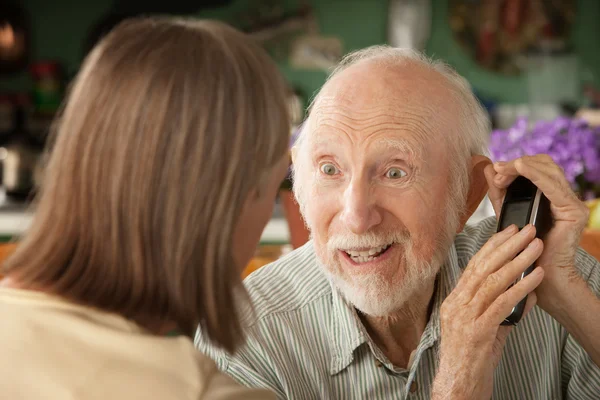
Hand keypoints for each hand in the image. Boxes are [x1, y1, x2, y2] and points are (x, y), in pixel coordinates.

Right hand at [431, 225, 543, 399]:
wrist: (457, 387)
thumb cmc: (470, 360)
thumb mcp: (487, 330)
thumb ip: (504, 310)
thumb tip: (527, 293)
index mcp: (454, 302)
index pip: (473, 266)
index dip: (492, 246)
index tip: (508, 231)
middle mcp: (456, 305)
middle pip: (482, 268)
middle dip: (506, 246)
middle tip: (526, 230)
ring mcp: (464, 318)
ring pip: (491, 281)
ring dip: (516, 261)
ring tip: (535, 248)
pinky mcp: (476, 332)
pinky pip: (501, 304)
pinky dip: (520, 288)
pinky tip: (534, 277)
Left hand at [484, 155, 588, 309]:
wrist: (538, 277)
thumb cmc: (522, 249)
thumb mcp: (507, 213)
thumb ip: (499, 191)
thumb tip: (490, 168)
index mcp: (551, 196)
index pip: (537, 167)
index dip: (515, 164)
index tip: (496, 169)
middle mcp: (564, 196)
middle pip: (544, 163)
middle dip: (516, 164)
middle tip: (497, 170)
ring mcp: (571, 203)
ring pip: (548, 169)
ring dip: (521, 167)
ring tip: (502, 172)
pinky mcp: (572, 211)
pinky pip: (553, 185)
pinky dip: (534, 174)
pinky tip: (520, 169)